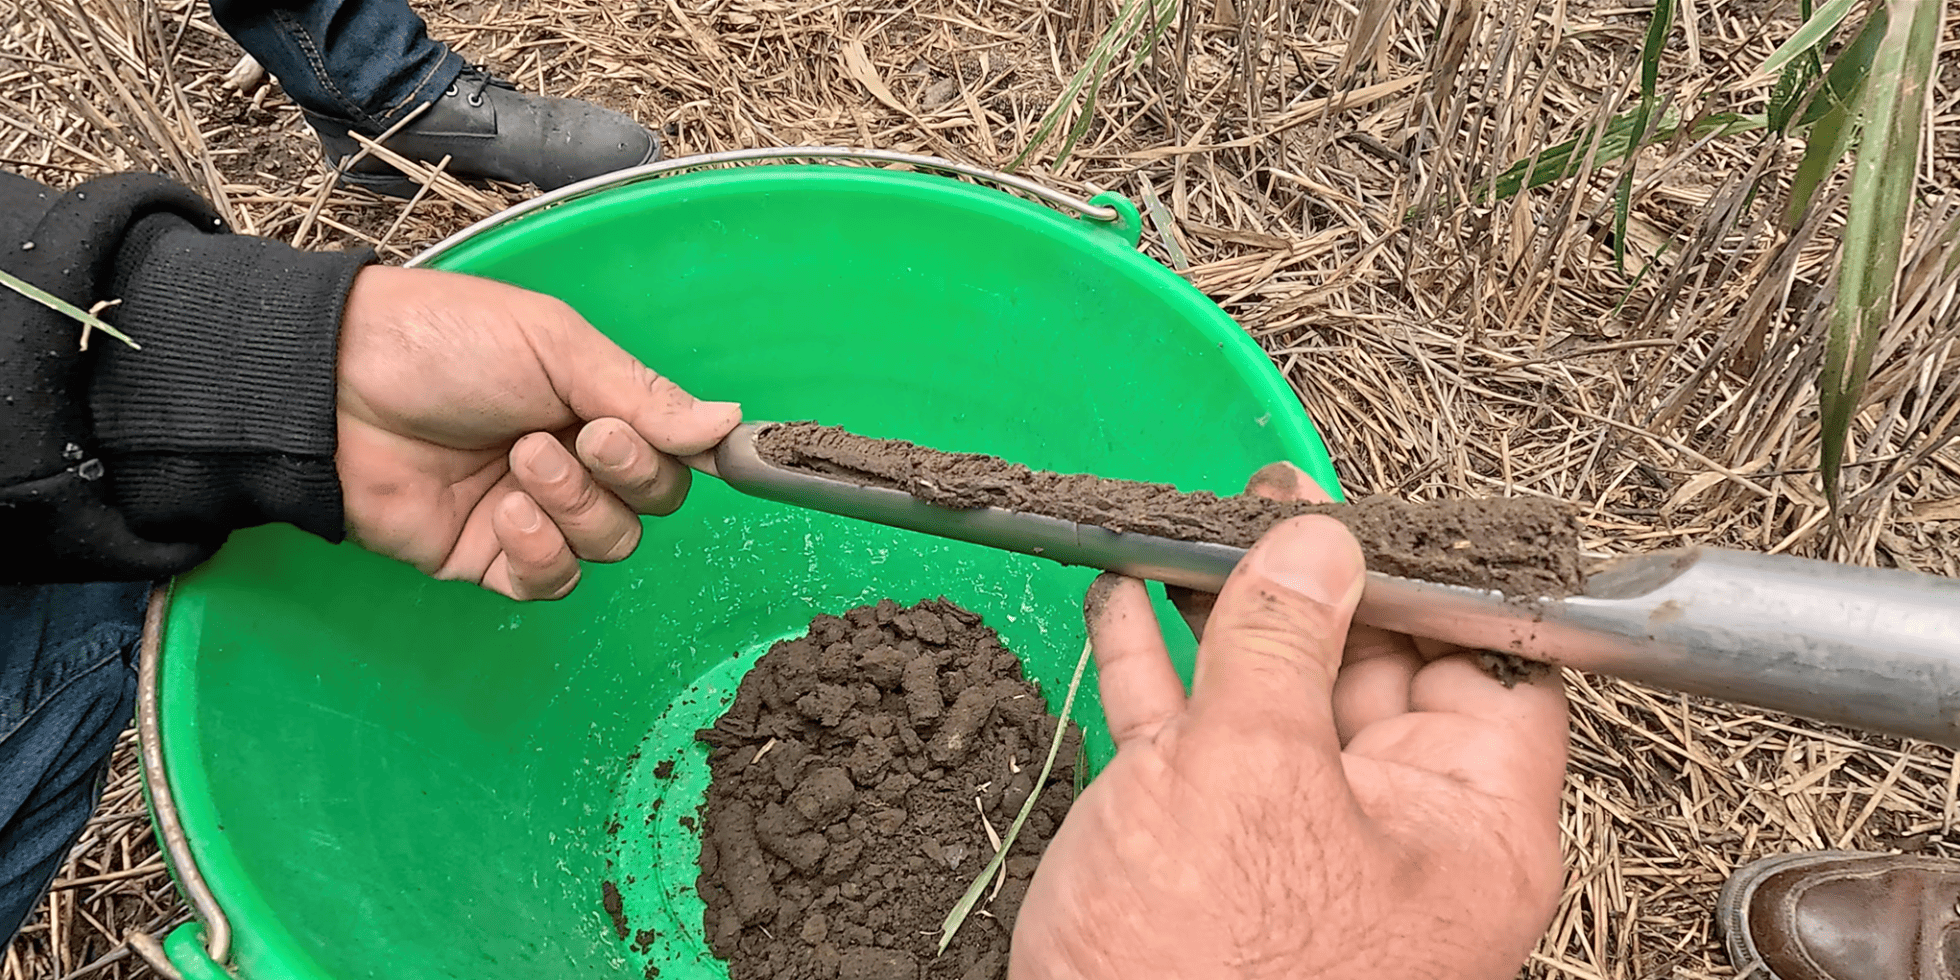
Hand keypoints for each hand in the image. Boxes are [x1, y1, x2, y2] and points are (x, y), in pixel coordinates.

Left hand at [334, 267, 740, 599]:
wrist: (335, 384)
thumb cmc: (441, 341)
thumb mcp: (555, 346)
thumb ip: (643, 393)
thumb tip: (726, 424)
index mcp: (594, 401)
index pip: (672, 448)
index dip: (682, 452)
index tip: (684, 443)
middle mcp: (573, 459)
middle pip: (651, 502)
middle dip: (623, 474)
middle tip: (576, 436)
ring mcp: (531, 511)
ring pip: (607, 544)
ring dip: (574, 507)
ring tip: (520, 461)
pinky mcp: (487, 557)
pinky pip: (550, 581)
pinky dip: (541, 554)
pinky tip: (506, 513)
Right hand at [1012, 463, 1567, 979]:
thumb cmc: (1198, 975)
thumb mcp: (1249, 772)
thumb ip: (1283, 642)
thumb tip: (1317, 543)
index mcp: (1465, 831)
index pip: (1494, 670)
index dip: (1440, 581)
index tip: (1382, 511)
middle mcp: (1393, 837)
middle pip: (1376, 672)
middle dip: (1316, 582)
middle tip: (1270, 507)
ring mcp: (1295, 847)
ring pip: (1273, 698)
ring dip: (1224, 615)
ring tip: (1195, 535)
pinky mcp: (1205, 856)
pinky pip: (1193, 739)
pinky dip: (1158, 670)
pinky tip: (1129, 605)